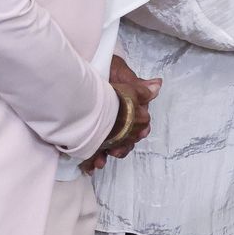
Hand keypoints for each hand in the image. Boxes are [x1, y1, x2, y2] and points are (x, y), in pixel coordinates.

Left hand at [81, 56, 161, 172]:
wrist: (76, 67)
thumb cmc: (102, 68)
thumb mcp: (120, 74)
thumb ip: (136, 85)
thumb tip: (157, 85)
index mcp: (129, 106)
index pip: (138, 123)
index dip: (138, 131)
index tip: (138, 135)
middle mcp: (117, 117)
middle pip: (125, 138)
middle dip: (122, 148)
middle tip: (116, 151)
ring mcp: (102, 125)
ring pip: (109, 146)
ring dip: (107, 156)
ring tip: (100, 162)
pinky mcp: (86, 132)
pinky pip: (91, 149)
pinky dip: (91, 160)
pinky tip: (89, 168)